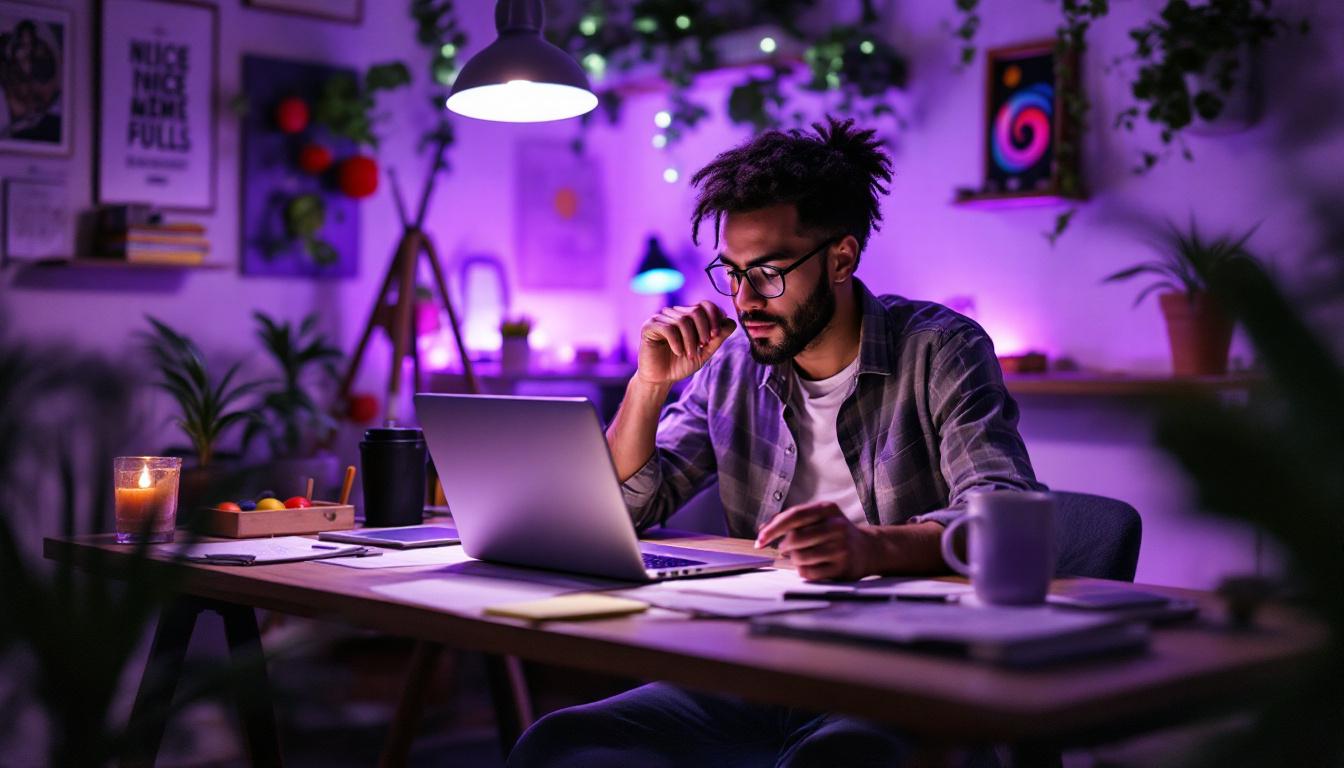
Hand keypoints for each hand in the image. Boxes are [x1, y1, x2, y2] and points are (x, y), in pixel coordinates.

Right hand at [635, 301, 736, 385]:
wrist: (661, 378)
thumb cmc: (681, 364)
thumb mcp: (705, 352)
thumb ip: (718, 338)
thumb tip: (731, 322)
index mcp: (688, 315)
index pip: (705, 305)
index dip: (714, 317)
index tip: (716, 336)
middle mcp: (674, 313)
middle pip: (696, 311)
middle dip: (704, 330)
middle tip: (703, 346)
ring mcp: (661, 318)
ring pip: (683, 321)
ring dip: (690, 341)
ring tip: (690, 355)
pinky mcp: (649, 326)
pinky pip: (668, 328)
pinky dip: (677, 342)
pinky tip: (678, 352)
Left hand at [754, 502, 876, 581]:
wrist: (867, 549)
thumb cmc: (833, 531)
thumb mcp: (817, 517)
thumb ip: (789, 519)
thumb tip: (762, 529)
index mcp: (828, 509)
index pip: (794, 516)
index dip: (773, 528)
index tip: (760, 539)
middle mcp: (837, 526)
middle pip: (795, 538)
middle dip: (784, 546)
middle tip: (785, 549)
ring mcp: (841, 548)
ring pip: (799, 557)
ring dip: (793, 559)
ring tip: (800, 556)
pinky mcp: (842, 568)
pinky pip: (808, 573)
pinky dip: (801, 571)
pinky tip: (809, 565)